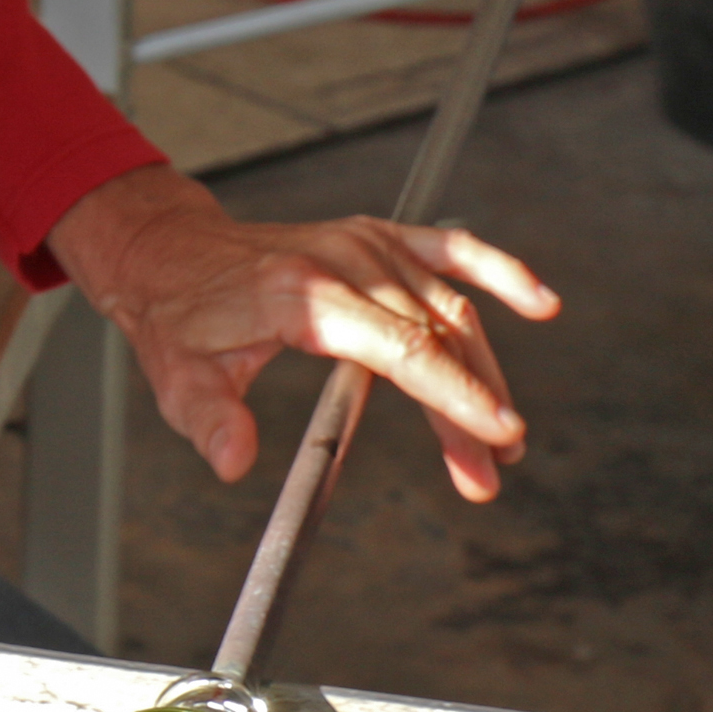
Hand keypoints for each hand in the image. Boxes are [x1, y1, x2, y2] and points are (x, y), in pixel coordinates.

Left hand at [45, 163, 561, 501]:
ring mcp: (369, 243)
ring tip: (503, 440)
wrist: (171, 252)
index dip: (455, 395)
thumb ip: (211, 422)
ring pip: (453, 309)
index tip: (495, 434)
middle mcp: (348, 260)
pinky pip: (453, 251)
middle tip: (490, 474)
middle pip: (437, 338)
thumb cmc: (181, 319)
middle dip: (472, 408)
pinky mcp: (380, 237)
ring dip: (487, 374)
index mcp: (307, 295)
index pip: (402, 348)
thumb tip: (234, 463)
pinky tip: (540, 303)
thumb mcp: (180, 380)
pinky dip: (500, 273)